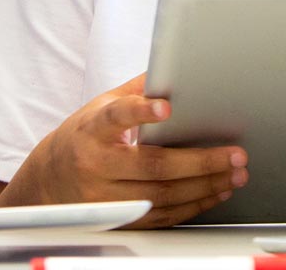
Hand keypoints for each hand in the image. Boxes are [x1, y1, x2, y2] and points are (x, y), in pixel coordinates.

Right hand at [0, 74, 247, 227]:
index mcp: (92, 130)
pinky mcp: (118, 219)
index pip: (116, 117)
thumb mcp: (101, 107)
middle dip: (201, 161)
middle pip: (154, 165)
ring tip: (234, 174)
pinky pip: (161, 216)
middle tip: (235, 154)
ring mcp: (106, 198)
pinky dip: (193, 206)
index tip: (165, 106)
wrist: (50, 181)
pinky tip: (214, 192)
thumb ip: (136, 91)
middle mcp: (96, 165)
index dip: (140, 112)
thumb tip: (174, 66)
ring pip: (163, 195)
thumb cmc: (83, 137)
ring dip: (204, 186)